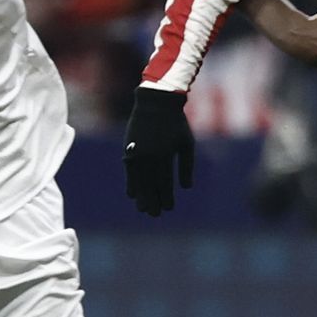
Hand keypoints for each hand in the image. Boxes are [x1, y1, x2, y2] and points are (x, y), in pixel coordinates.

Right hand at [123, 87, 193, 215]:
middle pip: (150, 186)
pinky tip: (132, 194)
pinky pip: (129, 171)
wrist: (156, 102)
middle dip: (152, 201)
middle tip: (155, 214)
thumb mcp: (187, 143)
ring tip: (143, 209)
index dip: (166, 197)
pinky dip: (130, 183)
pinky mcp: (129, 149)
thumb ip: (186, 166)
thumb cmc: (176, 123)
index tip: (169, 208)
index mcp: (165, 156)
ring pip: (138, 181)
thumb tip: (186, 188)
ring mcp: (137, 153)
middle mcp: (149, 157)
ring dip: (141, 196)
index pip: (164, 183)